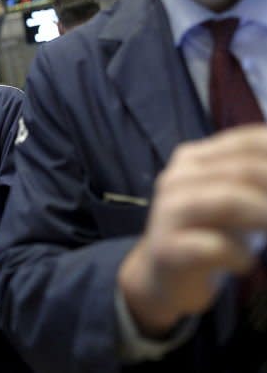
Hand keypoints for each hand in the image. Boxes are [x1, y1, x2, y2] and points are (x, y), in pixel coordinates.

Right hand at [119, 125, 266, 336]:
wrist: (161, 277)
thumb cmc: (207, 233)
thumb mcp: (235, 201)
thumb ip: (256, 180)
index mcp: (194, 159)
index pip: (248, 141)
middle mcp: (178, 178)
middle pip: (243, 170)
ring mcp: (169, 211)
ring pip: (228, 200)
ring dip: (265, 215)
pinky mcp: (167, 248)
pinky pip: (213, 246)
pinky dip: (239, 255)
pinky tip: (244, 263)